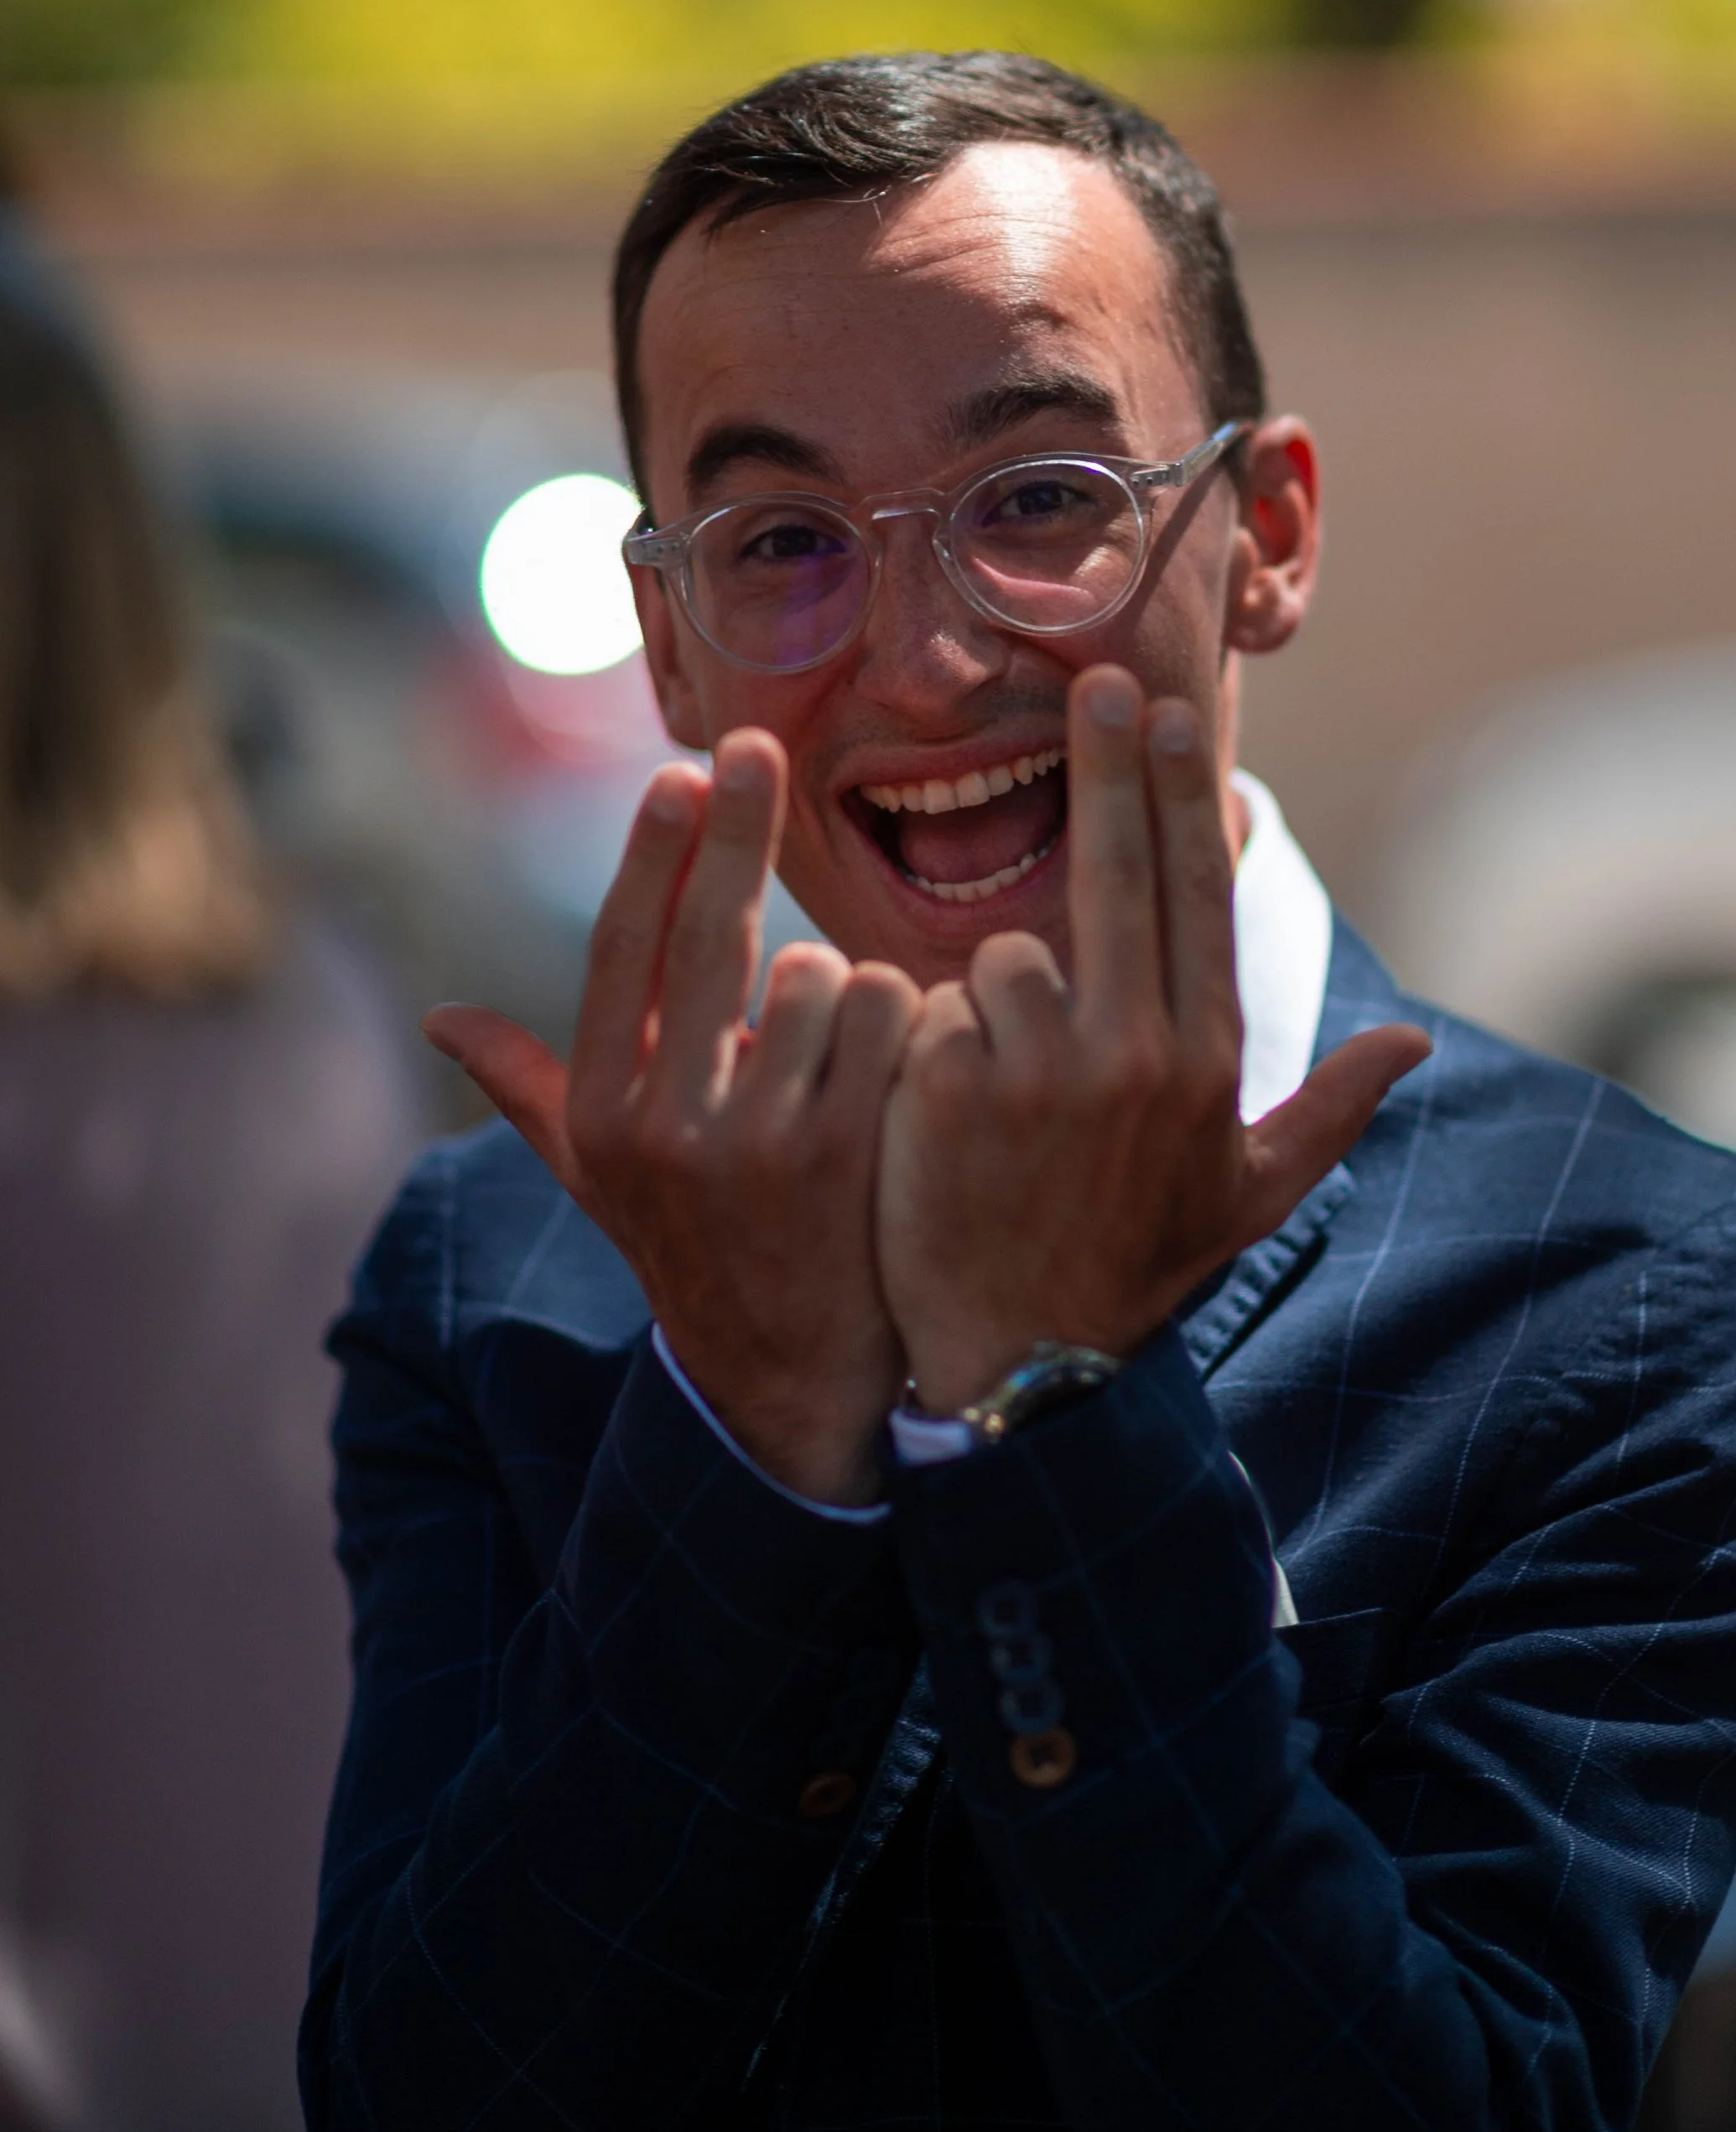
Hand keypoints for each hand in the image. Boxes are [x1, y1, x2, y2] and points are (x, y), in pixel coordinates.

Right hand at [426, 736, 920, 1504]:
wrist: (789, 1385)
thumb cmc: (699, 1249)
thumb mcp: (601, 1178)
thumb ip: (530, 1088)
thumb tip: (435, 1021)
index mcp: (602, 1113)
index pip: (621, 951)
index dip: (651, 856)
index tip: (679, 774)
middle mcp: (664, 1126)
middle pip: (708, 936)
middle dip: (735, 828)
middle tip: (759, 746)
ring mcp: (755, 1144)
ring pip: (817, 976)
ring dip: (842, 982)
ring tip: (842, 1043)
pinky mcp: (842, 1159)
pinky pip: (889, 1022)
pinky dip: (905, 1018)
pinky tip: (905, 1056)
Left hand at [874, 666, 1430, 1415]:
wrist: (1022, 1373)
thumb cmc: (1133, 1272)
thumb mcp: (1247, 1201)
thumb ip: (1327, 1111)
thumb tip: (1415, 1043)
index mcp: (1207, 1062)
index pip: (1199, 897)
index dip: (1186, 799)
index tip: (1175, 718)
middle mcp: (1138, 1053)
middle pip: (1122, 871)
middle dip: (1114, 766)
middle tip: (1101, 680)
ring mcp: (1044, 1069)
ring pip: (1010, 953)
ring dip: (994, 1001)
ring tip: (996, 1095)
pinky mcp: (952, 1086)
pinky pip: (932, 1007)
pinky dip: (929, 1044)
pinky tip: (938, 1118)